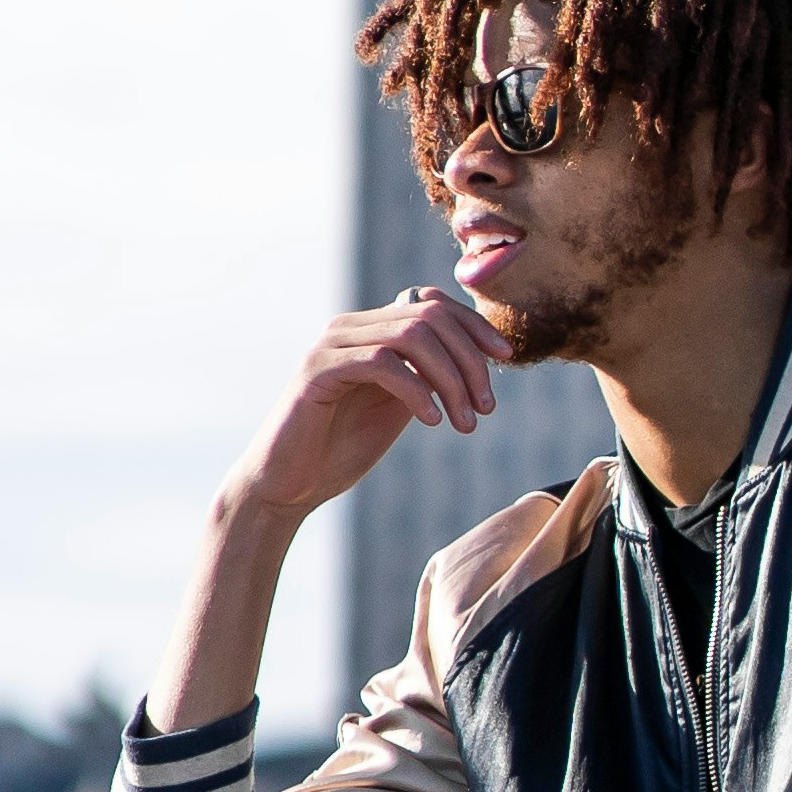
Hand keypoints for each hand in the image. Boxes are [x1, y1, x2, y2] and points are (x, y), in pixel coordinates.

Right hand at [148, 289, 509, 732]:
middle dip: (470, 359)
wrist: (285, 487)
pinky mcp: (318, 373)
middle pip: (429, 316)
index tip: (506, 360)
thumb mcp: (396, 408)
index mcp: (369, 330)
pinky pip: (381, 363)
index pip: (432, 303)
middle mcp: (349, 327)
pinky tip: (433, 421)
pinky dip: (417, 389)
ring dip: (450, 378)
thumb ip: (425, 378)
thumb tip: (473, 360)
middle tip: (487, 407)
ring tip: (466, 421)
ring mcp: (331, 346)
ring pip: (411, 335)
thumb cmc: (338, 451)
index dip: (474, 326)